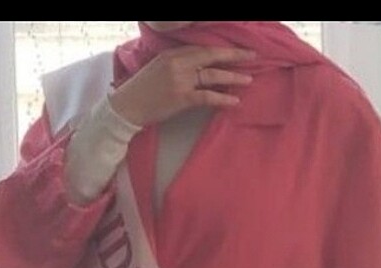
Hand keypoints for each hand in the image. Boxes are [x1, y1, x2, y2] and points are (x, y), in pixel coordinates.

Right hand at [109, 45, 255, 127]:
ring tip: (248, 79)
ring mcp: (180, 80)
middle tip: (253, 56)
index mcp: (172, 53)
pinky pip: (207, 96)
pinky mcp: (181, 98)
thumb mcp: (159, 68)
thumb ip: (178, 63)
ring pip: (212, 76)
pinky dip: (222, 98)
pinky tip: (235, 101)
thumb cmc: (143, 90)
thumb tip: (199, 66)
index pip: (202, 48)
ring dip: (232, 77)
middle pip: (211, 56)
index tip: (238, 49)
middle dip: (234, 56)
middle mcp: (178, 63)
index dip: (222, 49)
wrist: (127, 106)